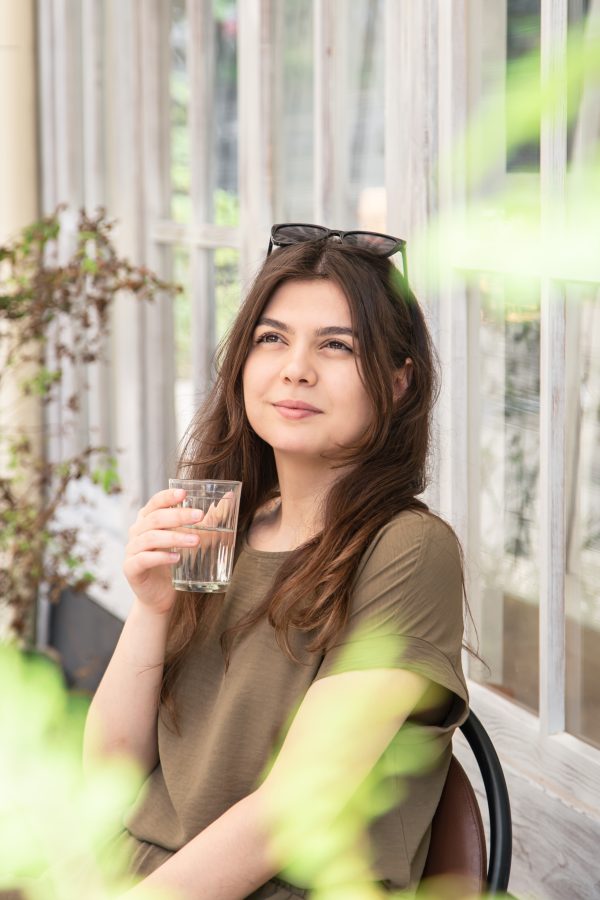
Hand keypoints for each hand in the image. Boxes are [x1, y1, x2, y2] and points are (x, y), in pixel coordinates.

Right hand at [123, 488, 204, 614]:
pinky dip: (161, 557)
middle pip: (155, 518)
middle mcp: (137, 532)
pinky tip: (177, 558)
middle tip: (199, 516)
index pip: (155, 502)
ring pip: (150, 537)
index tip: (184, 493)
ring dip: (174, 537)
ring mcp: (132, 550)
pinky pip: (144, 559)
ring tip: (195, 540)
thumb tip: (230, 499)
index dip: (168, 496)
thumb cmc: (177, 564)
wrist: (161, 596)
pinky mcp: (131, 568)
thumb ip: (206, 522)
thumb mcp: (191, 540)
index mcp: (149, 520)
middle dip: (178, 515)